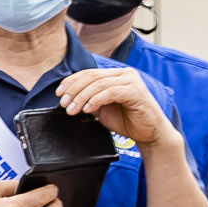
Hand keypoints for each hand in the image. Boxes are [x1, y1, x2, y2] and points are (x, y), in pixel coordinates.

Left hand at [57, 66, 172, 148]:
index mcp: (116, 75)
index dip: (71, 81)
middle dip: (74, 90)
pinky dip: (96, 100)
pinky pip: (110, 92)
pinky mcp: (136, 92)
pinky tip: (87, 109)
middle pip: (92, 76)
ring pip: (99, 84)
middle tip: (64, 103)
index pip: (89, 73)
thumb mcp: (102, 107)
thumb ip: (89, 98)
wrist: (149, 133)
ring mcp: (132, 81)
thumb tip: (69, 96)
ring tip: (73, 109)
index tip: (59, 93)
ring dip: (82, 97)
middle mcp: (125, 74)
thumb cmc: (127, 120)